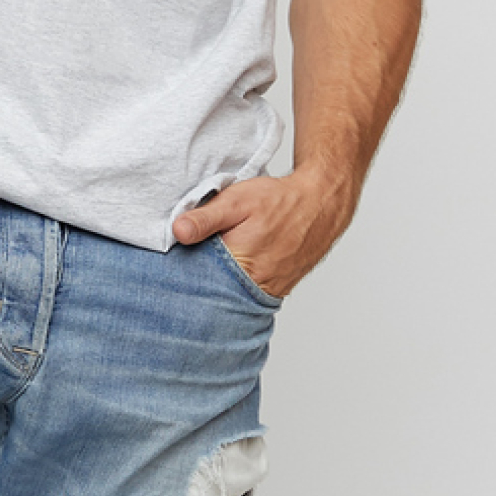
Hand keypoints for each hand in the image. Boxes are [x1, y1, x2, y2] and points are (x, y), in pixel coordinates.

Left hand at [170, 165, 356, 299]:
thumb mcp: (237, 200)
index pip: (198, 280)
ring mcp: (268, 290)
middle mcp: (255, 284)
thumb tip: (177, 232)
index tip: (173, 263)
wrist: (321, 204)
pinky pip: (249, 294)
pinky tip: (234, 269)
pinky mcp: (277, 290)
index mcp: (240, 263)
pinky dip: (237, 285)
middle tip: (193, 263)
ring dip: (219, 284)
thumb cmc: (280, 200)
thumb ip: (206, 218)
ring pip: (231, 295)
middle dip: (200, 281)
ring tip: (215, 264)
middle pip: (214, 292)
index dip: (184, 270)